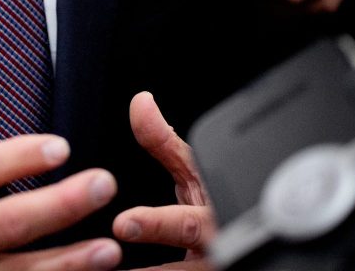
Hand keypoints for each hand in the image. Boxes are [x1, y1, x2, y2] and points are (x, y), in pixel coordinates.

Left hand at [112, 92, 215, 269]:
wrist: (242, 241)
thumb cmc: (214, 205)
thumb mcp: (195, 173)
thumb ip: (165, 144)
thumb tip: (140, 102)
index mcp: (216, 219)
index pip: (187, 224)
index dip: (156, 226)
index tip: (123, 224)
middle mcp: (218, 252)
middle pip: (184, 264)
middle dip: (152, 269)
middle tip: (112, 252)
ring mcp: (209, 270)